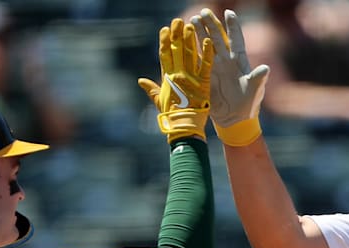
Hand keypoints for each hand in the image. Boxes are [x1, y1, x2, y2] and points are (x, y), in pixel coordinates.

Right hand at [138, 18, 213, 141]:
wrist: (184, 126)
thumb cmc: (171, 115)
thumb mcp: (158, 100)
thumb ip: (150, 88)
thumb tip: (140, 80)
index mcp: (167, 77)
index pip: (164, 55)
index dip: (164, 41)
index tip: (165, 29)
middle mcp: (178, 74)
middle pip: (176, 50)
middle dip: (177, 35)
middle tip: (178, 20)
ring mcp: (190, 78)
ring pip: (190, 54)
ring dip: (190, 39)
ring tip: (190, 25)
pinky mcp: (203, 83)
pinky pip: (206, 65)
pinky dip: (207, 53)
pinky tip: (208, 41)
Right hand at [191, 8, 269, 145]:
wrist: (235, 120)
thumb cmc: (249, 105)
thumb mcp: (255, 92)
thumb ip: (258, 79)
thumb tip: (265, 68)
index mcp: (240, 62)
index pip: (236, 39)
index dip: (232, 26)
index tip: (228, 12)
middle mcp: (226, 61)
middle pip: (218, 39)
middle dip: (211, 25)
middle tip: (203, 12)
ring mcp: (214, 68)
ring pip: (206, 46)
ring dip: (199, 34)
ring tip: (192, 20)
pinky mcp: (205, 77)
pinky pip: (197, 61)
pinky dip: (191, 51)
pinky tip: (184, 41)